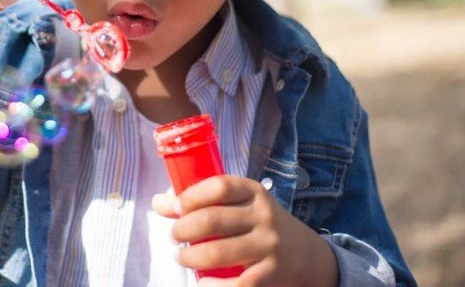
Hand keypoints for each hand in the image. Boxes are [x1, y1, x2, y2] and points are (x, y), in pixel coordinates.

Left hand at [151, 175, 337, 286]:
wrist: (305, 254)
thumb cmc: (257, 223)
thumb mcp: (239, 204)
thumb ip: (202, 200)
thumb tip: (159, 203)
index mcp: (253, 192)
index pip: (219, 187)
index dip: (191, 196)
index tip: (174, 207)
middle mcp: (263, 216)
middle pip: (213, 220)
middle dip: (183, 229)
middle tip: (174, 235)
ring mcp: (268, 246)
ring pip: (219, 253)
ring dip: (190, 257)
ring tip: (182, 257)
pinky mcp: (270, 274)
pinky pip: (237, 284)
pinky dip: (212, 286)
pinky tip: (201, 282)